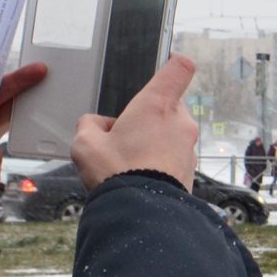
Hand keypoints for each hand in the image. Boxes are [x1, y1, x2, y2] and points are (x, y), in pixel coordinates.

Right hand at [73, 53, 198, 190]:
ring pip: (170, 132)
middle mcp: (180, 122)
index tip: (166, 60)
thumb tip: (97, 126)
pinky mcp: (190, 169)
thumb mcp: (86, 144)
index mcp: (157, 104)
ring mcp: (188, 146)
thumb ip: (90, 125)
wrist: (142, 216)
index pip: (179, 67)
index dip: (172, 60)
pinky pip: (173, 154)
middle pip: (167, 104)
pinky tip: (138, 174)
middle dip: (147, 114)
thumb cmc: (117, 174)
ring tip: (128, 158)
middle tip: (124, 132)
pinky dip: (159, 159)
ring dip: (153, 138)